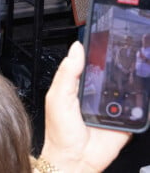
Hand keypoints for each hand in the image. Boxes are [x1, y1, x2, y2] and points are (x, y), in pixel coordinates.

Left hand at [40, 41, 129, 172]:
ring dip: (131, 83)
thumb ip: (67, 73)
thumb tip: (76, 48)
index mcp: (79, 84)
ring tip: (134, 74)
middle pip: (111, 74)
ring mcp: (111, 108)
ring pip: (126, 90)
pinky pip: (136, 110)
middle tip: (125, 54)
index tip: (106, 38)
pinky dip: (140, 104)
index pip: (91, 63)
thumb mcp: (58, 96)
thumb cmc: (60, 131)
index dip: (99, 52)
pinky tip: (139, 96)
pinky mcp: (124, 122)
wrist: (73, 161)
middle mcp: (96, 94)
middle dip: (118, 66)